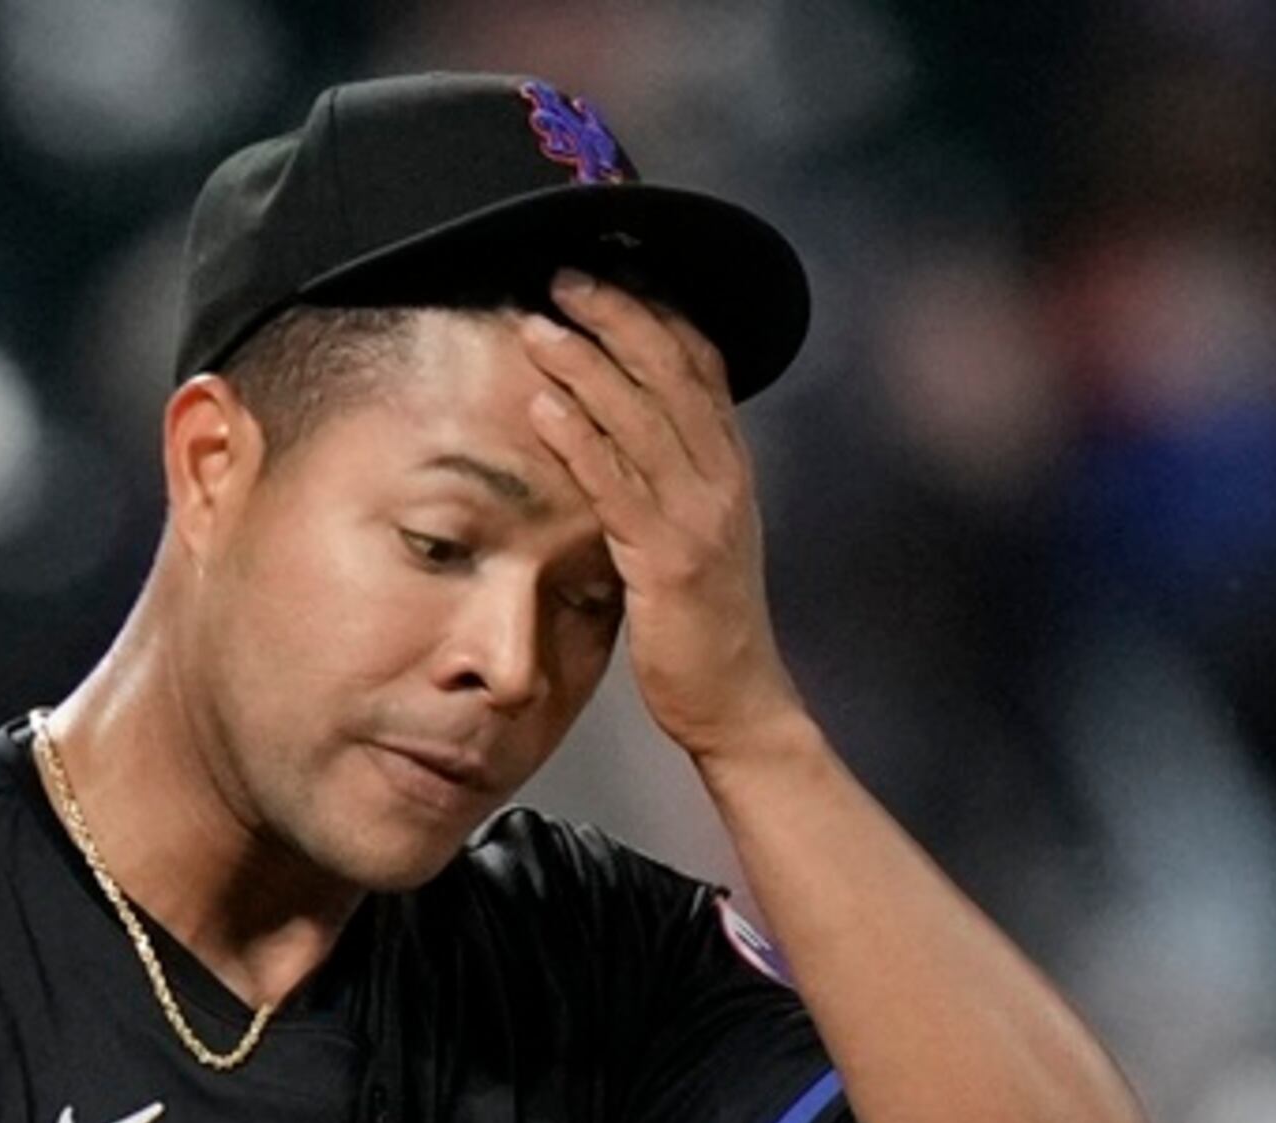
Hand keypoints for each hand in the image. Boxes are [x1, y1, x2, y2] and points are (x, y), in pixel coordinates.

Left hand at [519, 273, 800, 759]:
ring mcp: (700, 515)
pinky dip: (579, 441)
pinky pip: (617, 485)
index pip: (700, 360)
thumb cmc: (705, 624)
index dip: (656, 307)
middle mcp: (723, 477)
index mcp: (730, 465)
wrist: (738, 702)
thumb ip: (672, 479)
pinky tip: (542, 409)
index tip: (608, 267)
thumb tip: (622, 431)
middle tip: (560, 277)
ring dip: (584, 364)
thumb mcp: (698, 535)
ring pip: (641, 416)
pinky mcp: (668, 560)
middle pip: (670, 369)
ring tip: (537, 325)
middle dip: (615, 314)